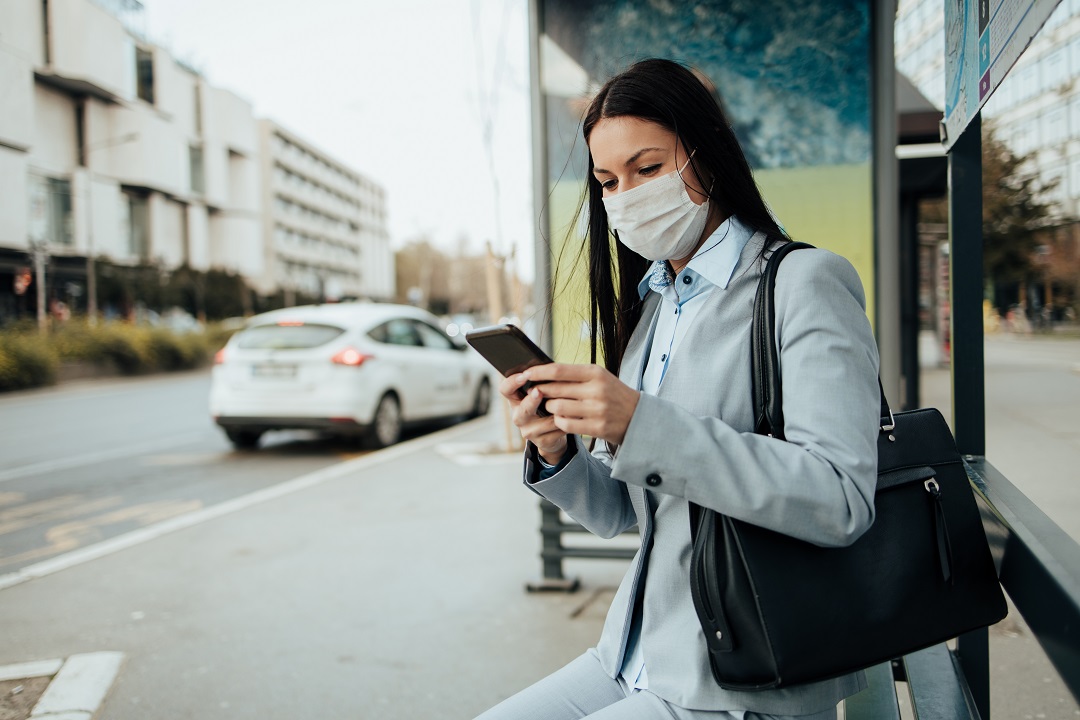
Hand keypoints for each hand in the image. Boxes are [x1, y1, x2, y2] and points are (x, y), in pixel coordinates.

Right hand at [499, 373, 567, 463]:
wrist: (552, 435)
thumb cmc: (547, 406)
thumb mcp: (542, 393)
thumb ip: (543, 382)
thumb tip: (553, 368)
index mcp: (516, 400)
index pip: (505, 389)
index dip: (512, 382)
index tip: (524, 376)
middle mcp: (518, 416)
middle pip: (522, 409)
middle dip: (531, 400)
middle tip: (539, 391)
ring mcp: (528, 431)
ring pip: (545, 421)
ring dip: (560, 412)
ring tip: (571, 404)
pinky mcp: (541, 441)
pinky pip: (557, 429)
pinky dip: (567, 422)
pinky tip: (574, 416)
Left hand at [523, 363, 639, 446]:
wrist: (639, 417)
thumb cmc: (613, 394)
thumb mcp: (599, 377)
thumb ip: (574, 375)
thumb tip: (544, 372)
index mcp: (595, 373)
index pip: (558, 370)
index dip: (538, 372)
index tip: (526, 373)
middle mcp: (596, 390)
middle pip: (554, 389)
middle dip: (542, 391)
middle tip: (537, 392)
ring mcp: (596, 410)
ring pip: (557, 408)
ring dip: (551, 408)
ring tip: (554, 406)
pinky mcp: (596, 427)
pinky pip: (565, 424)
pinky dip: (560, 421)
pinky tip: (563, 418)